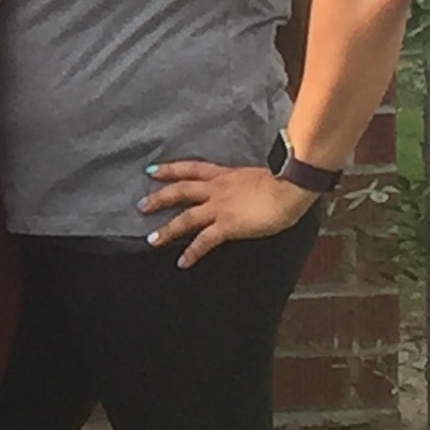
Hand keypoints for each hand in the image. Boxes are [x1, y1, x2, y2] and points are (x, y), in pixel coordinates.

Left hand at [139, 158, 318, 267]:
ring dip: (167, 229)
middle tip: (141, 205)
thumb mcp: (258, 176)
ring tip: (151, 239)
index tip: (153, 170)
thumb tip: (251, 188)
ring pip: (185, 217)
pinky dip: (191, 251)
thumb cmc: (283, 180)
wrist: (289, 187)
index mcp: (224, 174)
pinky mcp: (227, 225)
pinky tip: (182, 262)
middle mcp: (217, 188)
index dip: (171, 169)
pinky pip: (204, 240)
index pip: (191, 168)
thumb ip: (247, 183)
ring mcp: (219, 207)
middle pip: (180, 190)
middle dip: (159, 197)